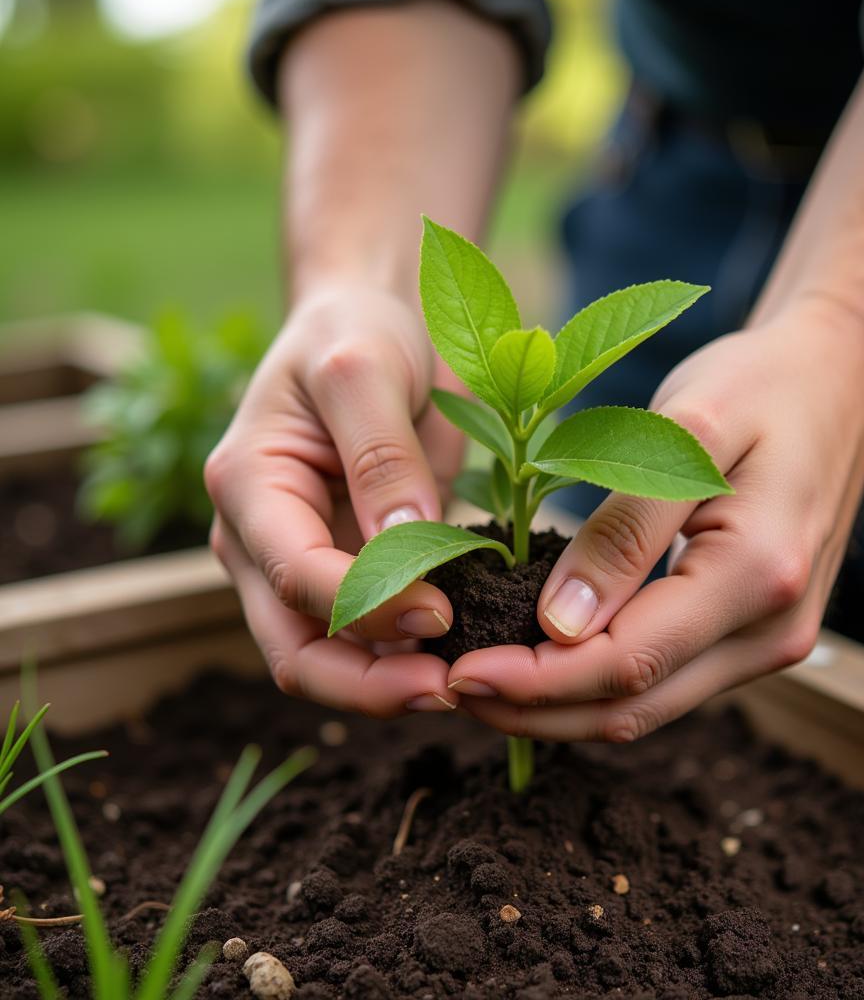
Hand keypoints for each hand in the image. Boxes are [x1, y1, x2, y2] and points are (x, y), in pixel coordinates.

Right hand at [205, 284, 463, 714]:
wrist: (371, 322)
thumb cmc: (355, 332)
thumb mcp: (364, 372)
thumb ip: (380, 457)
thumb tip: (405, 548)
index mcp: (248, 488)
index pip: (293, 577)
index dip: (365, 608)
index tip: (441, 613)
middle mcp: (261, 540)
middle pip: (296, 650)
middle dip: (366, 683)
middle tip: (447, 689)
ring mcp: (303, 562)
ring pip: (330, 659)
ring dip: (390, 682)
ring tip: (465, 680)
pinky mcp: (349, 570)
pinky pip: (371, 635)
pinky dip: (410, 655)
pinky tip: (466, 653)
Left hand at [447, 313, 863, 739]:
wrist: (840, 382)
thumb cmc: (761, 386)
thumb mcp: (687, 429)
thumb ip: (625, 530)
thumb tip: (560, 626)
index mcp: (758, 575)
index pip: (629, 662)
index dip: (536, 681)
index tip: (459, 672)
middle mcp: (773, 631)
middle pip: (636, 707)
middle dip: (536, 711)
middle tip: (452, 687)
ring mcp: (770, 641)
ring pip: (649, 708)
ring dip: (562, 707)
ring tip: (483, 682)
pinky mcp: (755, 634)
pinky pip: (667, 681)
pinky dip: (598, 683)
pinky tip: (545, 660)